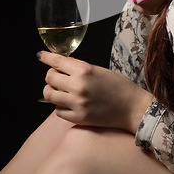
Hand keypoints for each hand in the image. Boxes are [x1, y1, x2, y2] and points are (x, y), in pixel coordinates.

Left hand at [37, 51, 153, 133]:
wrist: (133, 108)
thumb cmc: (119, 87)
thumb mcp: (100, 70)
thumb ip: (81, 68)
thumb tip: (64, 66)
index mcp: (84, 70)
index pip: (57, 61)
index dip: (46, 57)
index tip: (41, 56)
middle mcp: (78, 86)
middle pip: (49, 79)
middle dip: (51, 76)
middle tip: (58, 76)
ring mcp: (77, 103)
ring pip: (50, 95)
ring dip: (53, 91)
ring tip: (61, 91)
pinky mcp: (78, 118)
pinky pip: (58, 111)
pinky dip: (61, 106)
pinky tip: (70, 103)